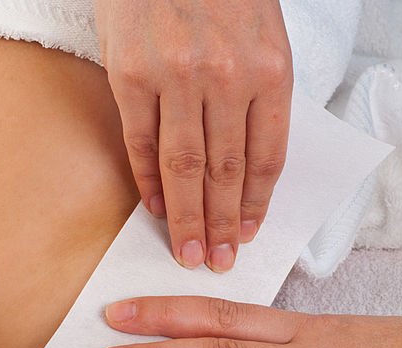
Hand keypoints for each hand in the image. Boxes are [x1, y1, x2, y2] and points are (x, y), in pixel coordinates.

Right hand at [93, 1, 292, 271]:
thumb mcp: (261, 31)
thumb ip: (257, 91)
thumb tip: (244, 158)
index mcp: (270, 68)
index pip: (267, 157)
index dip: (256, 203)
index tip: (248, 233)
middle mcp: (226, 78)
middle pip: (226, 172)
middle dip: (222, 224)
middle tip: (218, 261)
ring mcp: (176, 78)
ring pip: (185, 168)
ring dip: (186, 218)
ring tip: (187, 252)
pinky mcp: (131, 76)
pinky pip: (142, 143)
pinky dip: (149, 181)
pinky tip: (155, 208)